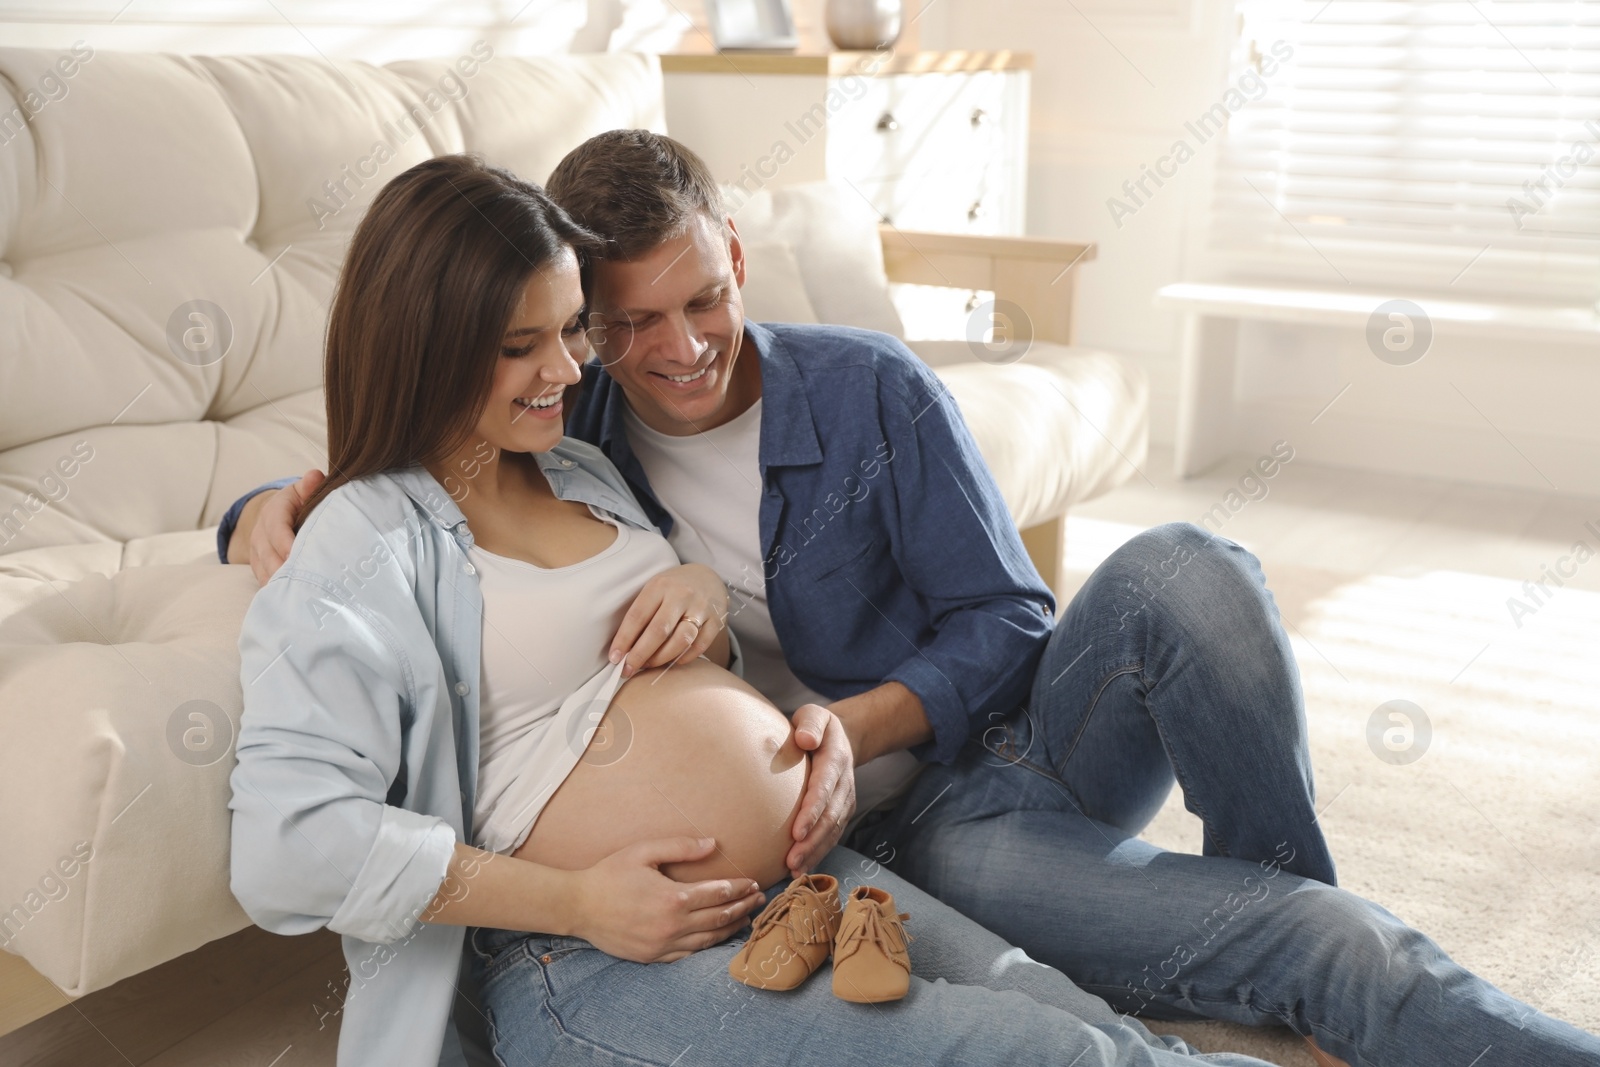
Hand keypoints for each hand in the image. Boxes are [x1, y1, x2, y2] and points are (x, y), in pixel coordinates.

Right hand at [241, 469, 323, 585]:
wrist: (279, 513)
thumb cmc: (301, 502)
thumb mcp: (304, 490)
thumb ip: (310, 485)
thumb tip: (315, 477)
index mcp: (274, 511)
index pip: (277, 528)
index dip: (285, 542)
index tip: (295, 555)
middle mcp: (261, 532)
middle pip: (268, 553)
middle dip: (282, 568)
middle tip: (301, 581)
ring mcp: (257, 550)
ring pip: (263, 569)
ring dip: (278, 582)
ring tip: (296, 594)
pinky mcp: (258, 565)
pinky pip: (263, 579)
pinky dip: (275, 589)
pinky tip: (289, 601)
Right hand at [570, 837, 764, 962]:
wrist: (578, 906)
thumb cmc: (610, 874)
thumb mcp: (644, 851)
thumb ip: (681, 847)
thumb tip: (712, 843)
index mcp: (674, 898)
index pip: (719, 893)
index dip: (741, 888)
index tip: (754, 883)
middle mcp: (673, 925)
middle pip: (719, 918)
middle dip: (743, 908)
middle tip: (759, 901)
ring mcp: (663, 945)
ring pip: (708, 940)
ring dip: (730, 929)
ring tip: (745, 919)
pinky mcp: (652, 957)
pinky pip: (687, 955)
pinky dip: (706, 947)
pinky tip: (715, 939)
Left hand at [609, 563, 727, 676]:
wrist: (707, 577)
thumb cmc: (673, 588)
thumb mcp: (655, 590)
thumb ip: (642, 613)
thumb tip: (623, 648)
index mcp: (659, 586)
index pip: (637, 616)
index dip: (624, 639)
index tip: (614, 658)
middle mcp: (681, 595)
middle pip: (658, 631)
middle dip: (640, 655)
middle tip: (628, 669)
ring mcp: (700, 607)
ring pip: (680, 640)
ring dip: (661, 658)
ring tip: (649, 665)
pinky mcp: (715, 621)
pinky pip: (699, 646)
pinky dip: (683, 658)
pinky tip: (671, 661)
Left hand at [785, 704, 855, 876]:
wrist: (840, 738)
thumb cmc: (816, 726)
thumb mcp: (814, 714)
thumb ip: (810, 724)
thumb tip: (805, 739)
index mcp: (836, 759)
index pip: (824, 788)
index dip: (812, 811)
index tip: (796, 831)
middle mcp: (844, 784)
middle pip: (830, 817)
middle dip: (812, 841)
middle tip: (792, 860)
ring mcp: (845, 800)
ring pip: (833, 831)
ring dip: (815, 852)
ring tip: (795, 870)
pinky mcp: (841, 812)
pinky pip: (832, 835)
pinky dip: (818, 853)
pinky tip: (802, 869)